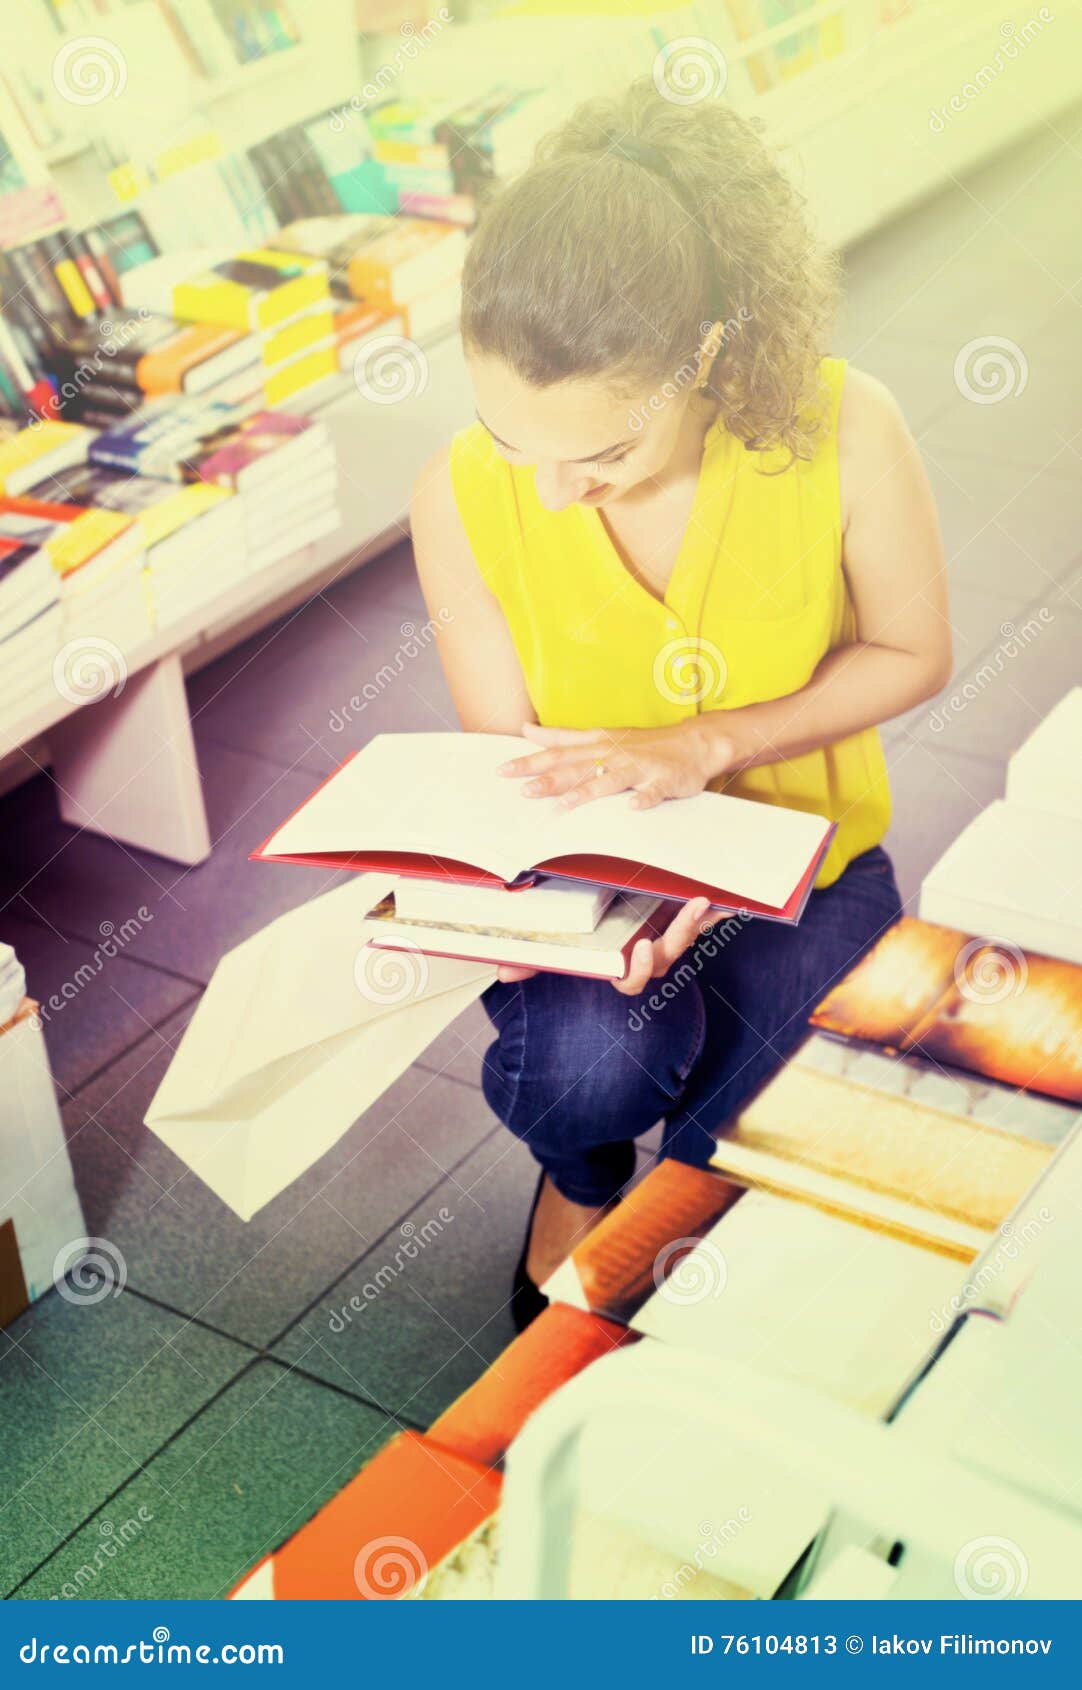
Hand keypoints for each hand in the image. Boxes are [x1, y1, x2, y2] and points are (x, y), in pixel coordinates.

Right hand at [496, 897, 714, 992]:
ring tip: (703, 898)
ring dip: (696, 922)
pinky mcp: (681, 918)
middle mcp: (647, 955)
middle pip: (666, 959)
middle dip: (679, 936)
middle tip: (691, 909)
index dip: (637, 970)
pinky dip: (717, 913)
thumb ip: (537, 958)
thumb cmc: (585, 930)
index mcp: (620, 963)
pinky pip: (703, 921)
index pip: (630, 982)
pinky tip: (734, 900)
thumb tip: (503, 972)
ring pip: (684, 939)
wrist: (614, 907)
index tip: (638, 947)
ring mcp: (666, 937)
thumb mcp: (563, 940)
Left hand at [497, 719, 736, 810]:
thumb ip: (562, 736)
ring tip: (567, 803)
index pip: (558, 752)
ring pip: (611, 779)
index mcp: (598, 744)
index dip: (531, 761)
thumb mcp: (599, 735)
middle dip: (551, 779)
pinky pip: (653, 791)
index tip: (503, 770)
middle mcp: (614, 753)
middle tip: (524, 790)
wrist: (694, 743)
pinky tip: (633, 806)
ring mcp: (640, 767)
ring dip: (589, 790)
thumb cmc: (643, 743)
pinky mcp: (664, 780)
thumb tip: (527, 730)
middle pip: (578, 766)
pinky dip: (644, 798)